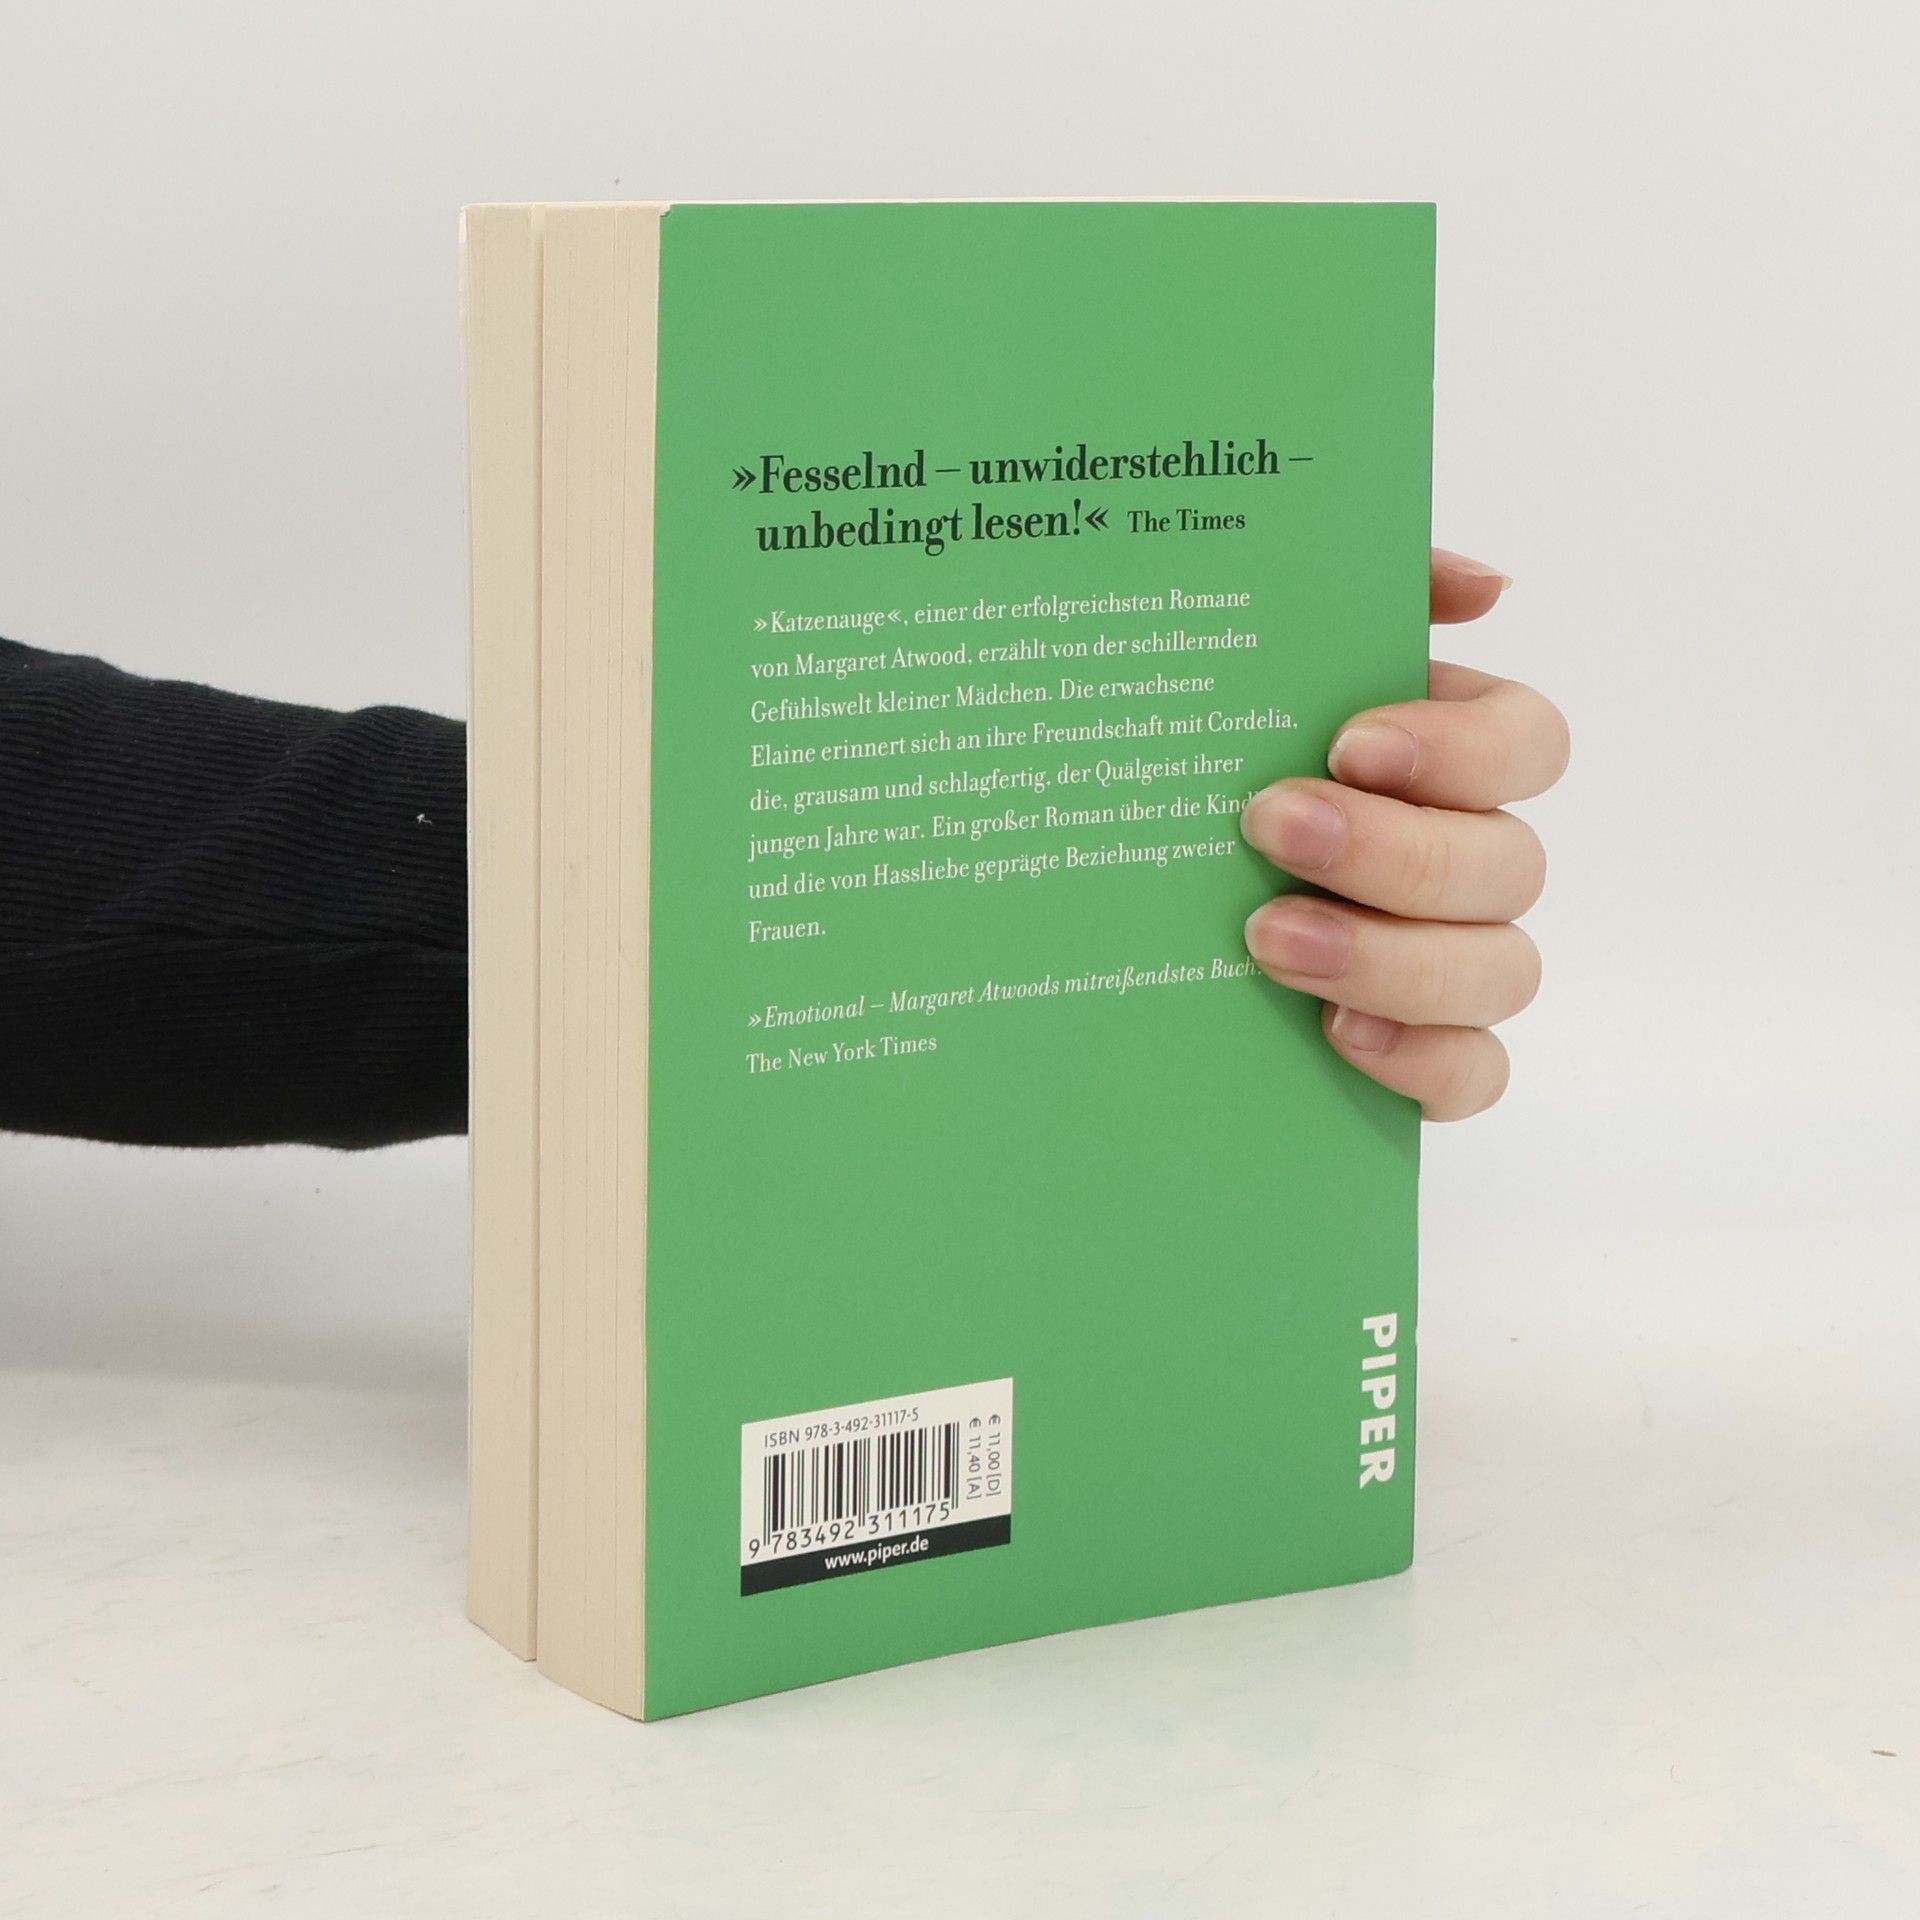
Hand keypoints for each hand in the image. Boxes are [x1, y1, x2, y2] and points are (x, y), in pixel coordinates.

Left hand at [1238, 549, 1568, 1119]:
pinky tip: (1336, 1038)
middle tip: (1270, 829)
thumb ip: (1365, 589)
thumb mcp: (1250, 650)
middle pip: (1511, 863)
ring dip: (1395, 958)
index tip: (1349, 743)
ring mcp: (1451, 960)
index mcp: (1441, 754)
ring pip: (1502, 970)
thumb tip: (1483, 586)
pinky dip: (1422, 1061)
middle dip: (1395, 852)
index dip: (1462, 749)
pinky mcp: (1419, 1050)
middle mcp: (1465, 856)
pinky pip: (1474, 1073)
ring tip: (1270, 940)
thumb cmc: (1199, 751)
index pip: (1527, 742)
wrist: (1102, 875)